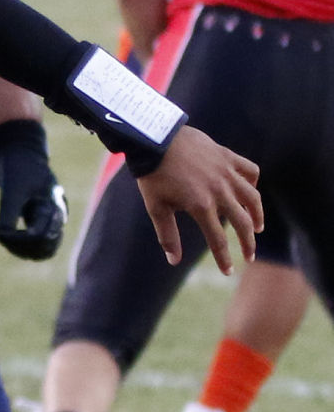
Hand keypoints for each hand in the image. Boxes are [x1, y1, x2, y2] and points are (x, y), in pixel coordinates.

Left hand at [0, 118, 67, 259]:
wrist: (22, 153)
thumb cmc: (18, 168)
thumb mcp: (11, 189)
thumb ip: (9, 213)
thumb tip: (3, 236)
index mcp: (53, 206)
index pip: (42, 236)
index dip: (19, 240)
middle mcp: (56, 215)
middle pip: (46, 247)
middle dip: (22, 247)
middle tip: (1, 236)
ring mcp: (51, 219)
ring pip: (43, 249)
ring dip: (22, 250)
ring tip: (1, 237)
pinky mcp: (42, 220)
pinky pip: (37, 243)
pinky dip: (22, 246)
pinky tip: (4, 235)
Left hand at [136, 125, 261, 273]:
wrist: (156, 139)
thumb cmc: (154, 175)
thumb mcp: (157, 208)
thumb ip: (167, 235)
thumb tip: (174, 261)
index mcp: (201, 205)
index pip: (218, 240)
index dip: (224, 259)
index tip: (228, 272)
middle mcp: (219, 190)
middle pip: (243, 222)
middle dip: (248, 243)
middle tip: (250, 256)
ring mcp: (226, 172)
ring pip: (252, 197)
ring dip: (257, 215)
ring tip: (258, 227)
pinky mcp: (228, 156)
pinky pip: (250, 170)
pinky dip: (252, 182)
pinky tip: (250, 191)